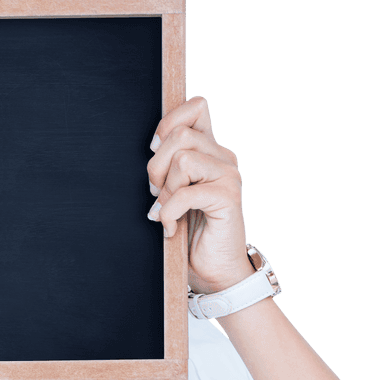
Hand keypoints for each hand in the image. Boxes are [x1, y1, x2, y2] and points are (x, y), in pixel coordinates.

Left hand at [146, 95, 254, 292]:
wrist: (214, 273)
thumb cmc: (191, 236)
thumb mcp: (173, 195)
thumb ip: (168, 169)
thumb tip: (151, 147)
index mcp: (210, 151)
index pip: (196, 107)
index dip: (168, 123)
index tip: (154, 151)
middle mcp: (222, 157)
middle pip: (180, 135)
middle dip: (156, 166)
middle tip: (155, 194)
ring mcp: (228, 175)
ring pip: (183, 159)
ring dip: (165, 190)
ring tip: (165, 212)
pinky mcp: (227, 197)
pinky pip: (186, 192)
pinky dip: (169, 212)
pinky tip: (170, 228)